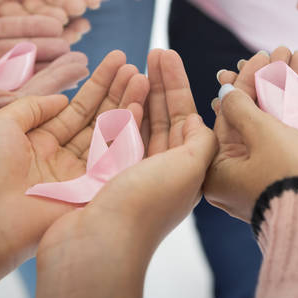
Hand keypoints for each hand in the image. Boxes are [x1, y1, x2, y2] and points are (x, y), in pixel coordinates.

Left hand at [0, 50, 149, 264]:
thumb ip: (32, 106)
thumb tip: (63, 98)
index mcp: (38, 143)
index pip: (76, 109)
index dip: (96, 85)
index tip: (117, 61)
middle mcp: (60, 159)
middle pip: (97, 120)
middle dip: (116, 92)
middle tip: (137, 67)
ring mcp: (77, 177)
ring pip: (109, 137)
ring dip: (127, 108)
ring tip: (144, 79)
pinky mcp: (90, 195)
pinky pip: (114, 162)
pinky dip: (128, 135)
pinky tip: (139, 107)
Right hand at [38, 49, 216, 261]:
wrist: (96, 247)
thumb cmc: (145, 206)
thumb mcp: (188, 169)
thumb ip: (202, 141)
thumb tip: (202, 120)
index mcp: (185, 171)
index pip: (184, 116)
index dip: (177, 83)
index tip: (166, 53)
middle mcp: (160, 172)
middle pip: (161, 116)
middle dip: (159, 82)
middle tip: (152, 50)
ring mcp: (129, 175)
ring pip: (137, 123)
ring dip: (137, 92)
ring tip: (131, 63)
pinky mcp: (101, 179)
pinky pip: (111, 138)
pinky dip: (114, 113)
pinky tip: (113, 94)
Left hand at [204, 47, 297, 220]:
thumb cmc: (294, 177)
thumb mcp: (264, 134)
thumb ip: (242, 107)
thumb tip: (225, 91)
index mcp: (217, 172)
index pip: (228, 113)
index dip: (247, 78)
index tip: (264, 54)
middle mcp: (234, 179)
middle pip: (249, 118)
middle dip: (268, 81)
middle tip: (284, 53)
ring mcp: (260, 182)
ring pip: (270, 127)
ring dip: (285, 92)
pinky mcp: (285, 183)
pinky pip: (285, 141)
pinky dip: (295, 115)